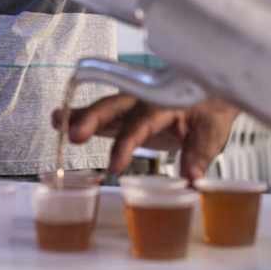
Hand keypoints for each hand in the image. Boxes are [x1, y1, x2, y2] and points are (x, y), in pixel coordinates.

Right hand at [52, 94, 238, 180]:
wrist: (212, 91)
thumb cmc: (211, 109)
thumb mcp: (213, 131)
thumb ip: (200, 153)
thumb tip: (192, 178)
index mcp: (165, 101)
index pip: (142, 123)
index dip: (127, 144)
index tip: (115, 167)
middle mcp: (144, 98)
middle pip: (114, 106)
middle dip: (92, 118)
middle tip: (73, 134)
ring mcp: (133, 103)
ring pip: (104, 107)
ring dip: (80, 115)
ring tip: (57, 121)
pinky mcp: (126, 111)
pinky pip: (103, 114)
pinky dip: (82, 117)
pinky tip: (61, 120)